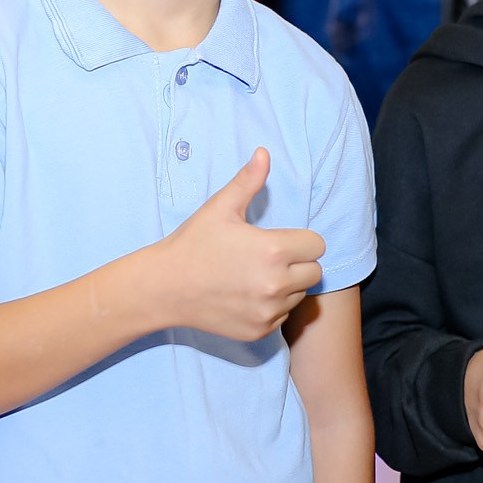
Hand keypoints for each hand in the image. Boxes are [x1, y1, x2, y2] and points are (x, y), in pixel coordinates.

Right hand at [153, 150, 326, 342]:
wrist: (165, 287)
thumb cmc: (194, 243)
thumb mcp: (221, 207)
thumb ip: (249, 181)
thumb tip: (264, 152)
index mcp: (274, 250)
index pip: (317, 245)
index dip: (301, 240)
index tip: (279, 240)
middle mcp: (276, 284)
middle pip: (315, 272)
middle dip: (298, 263)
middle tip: (269, 258)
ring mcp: (269, 311)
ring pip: (299, 295)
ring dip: (287, 286)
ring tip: (255, 275)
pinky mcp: (260, 330)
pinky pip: (283, 316)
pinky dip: (272, 306)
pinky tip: (246, 294)